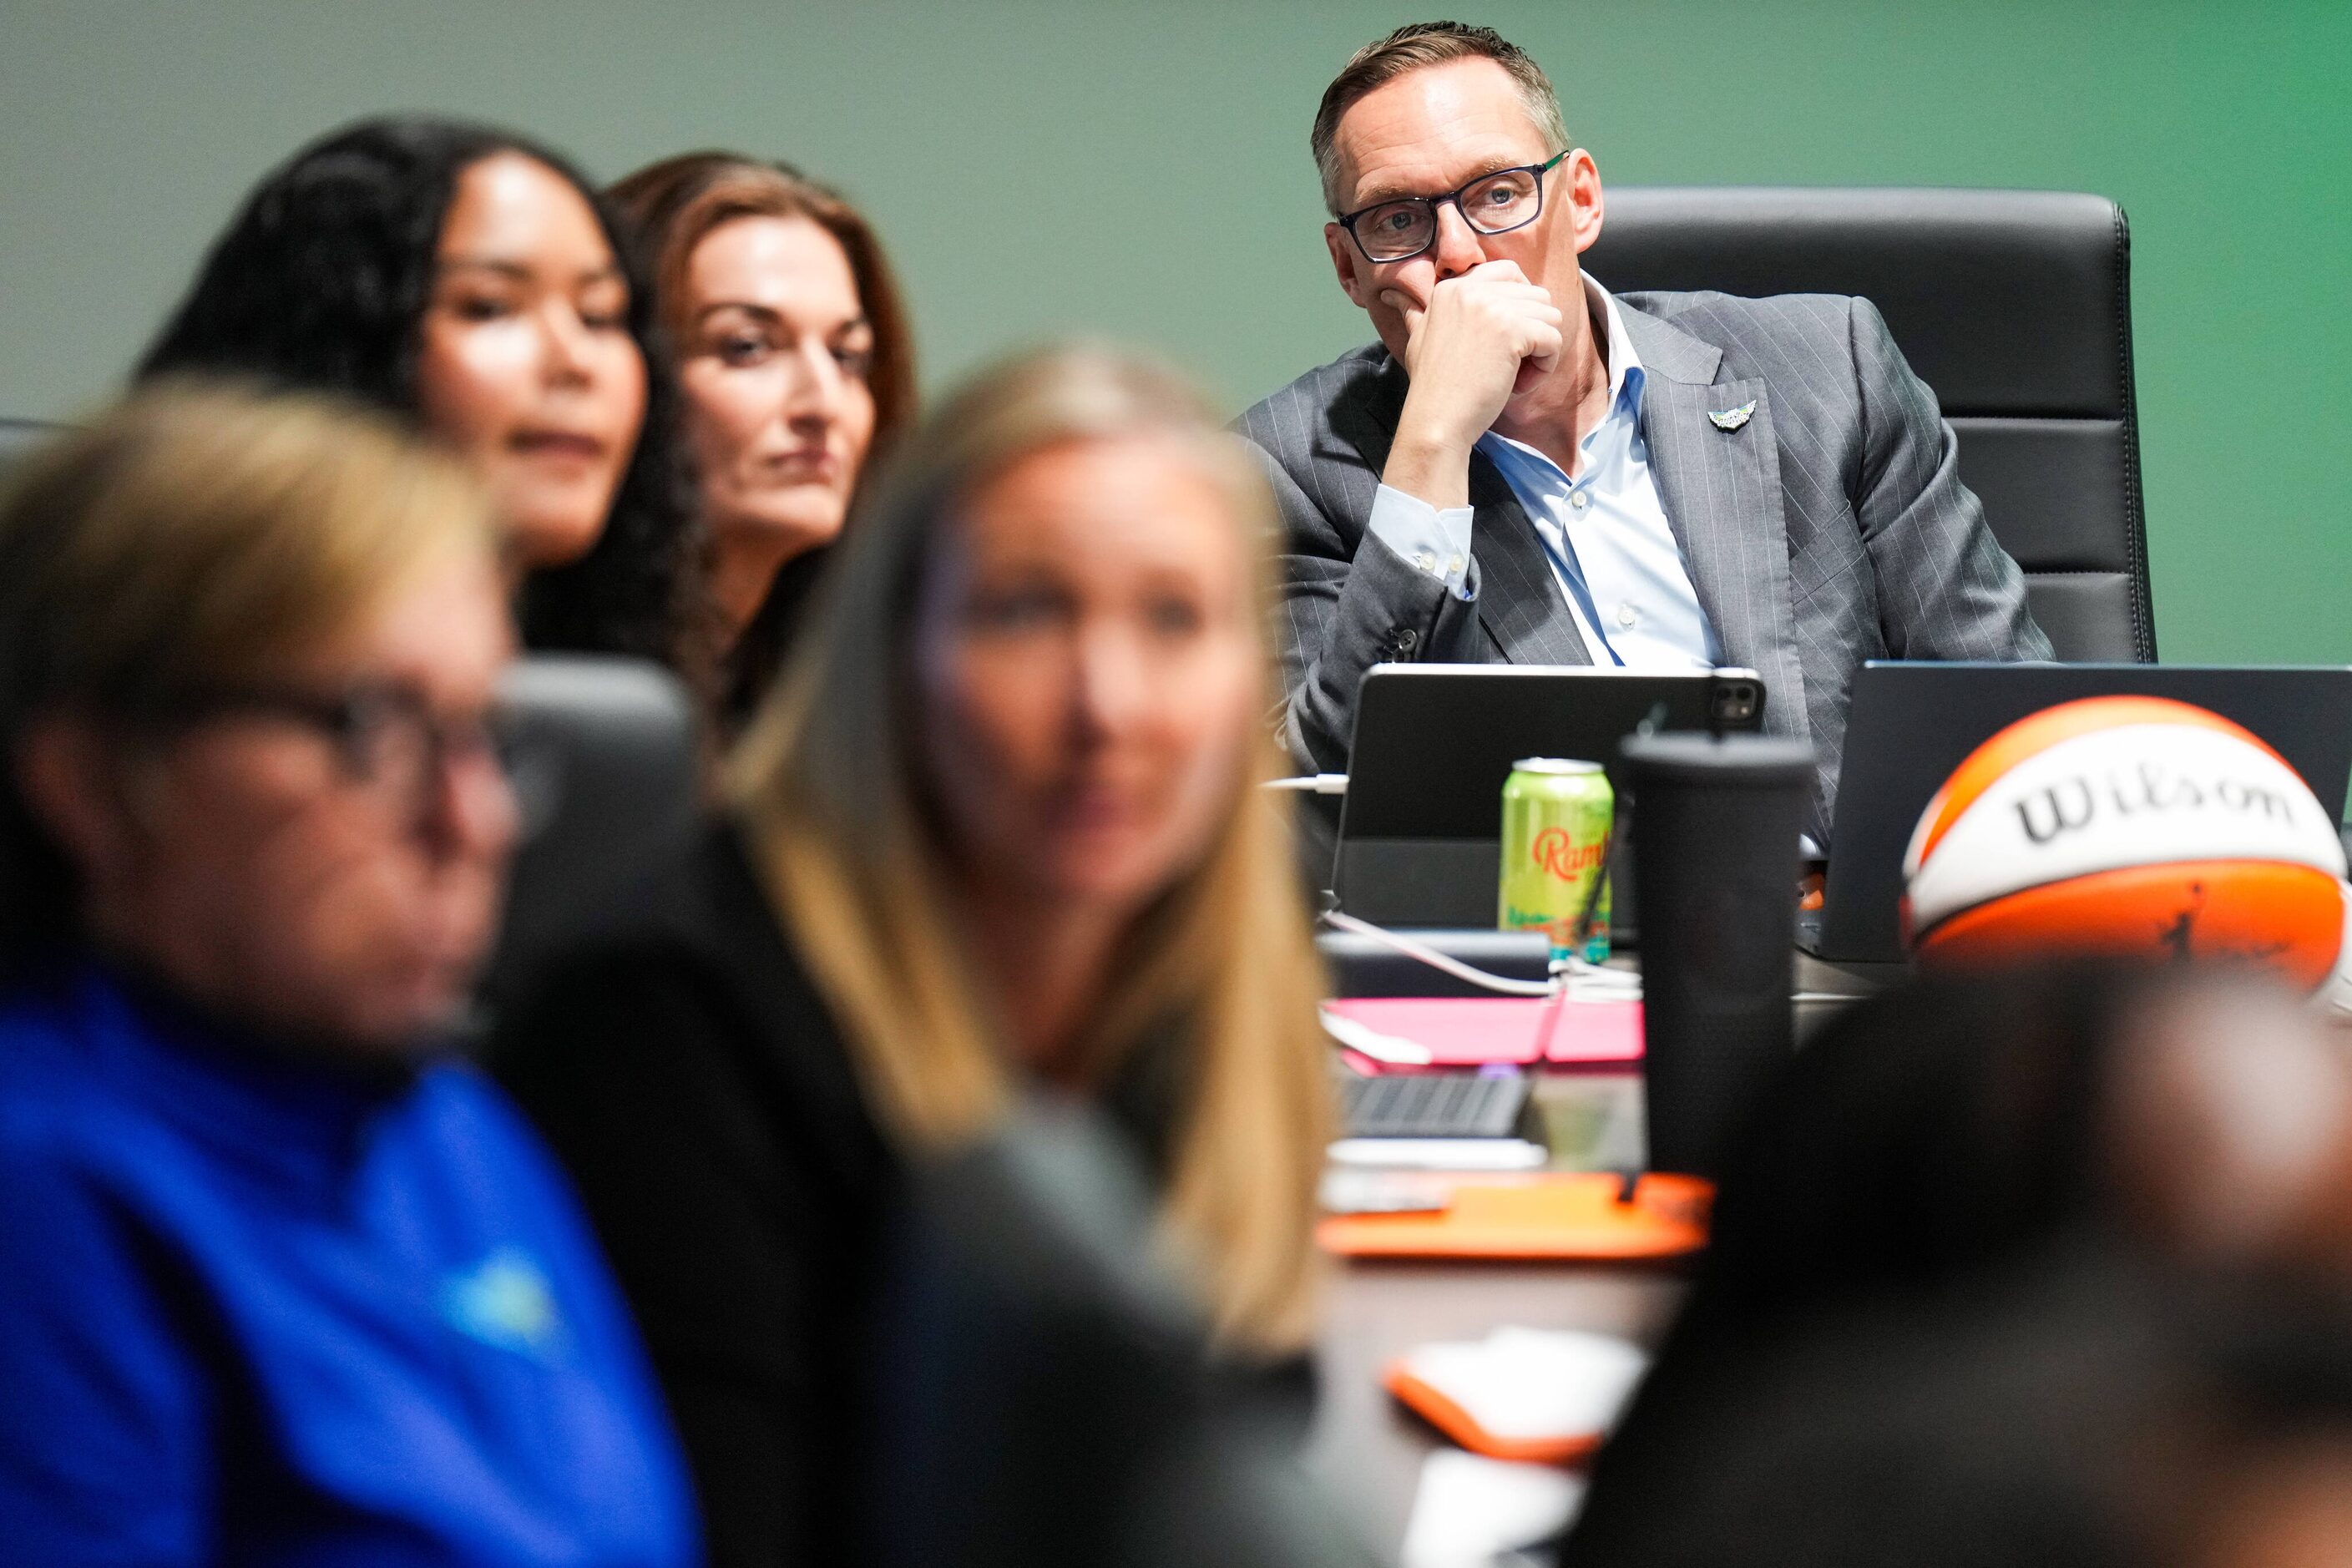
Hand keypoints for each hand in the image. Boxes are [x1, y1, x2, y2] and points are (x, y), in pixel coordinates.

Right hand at [1381, 261, 1563, 509]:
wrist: (1435, 420)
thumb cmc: (1430, 387)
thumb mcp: (1417, 339)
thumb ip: (1414, 313)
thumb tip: (1390, 295)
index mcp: (1452, 287)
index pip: (1509, 272)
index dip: (1520, 304)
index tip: (1509, 336)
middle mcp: (1472, 288)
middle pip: (1536, 295)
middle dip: (1533, 330)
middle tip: (1509, 363)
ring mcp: (1493, 306)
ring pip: (1550, 316)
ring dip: (1540, 350)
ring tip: (1513, 376)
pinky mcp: (1513, 330)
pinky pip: (1554, 339)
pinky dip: (1544, 367)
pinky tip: (1518, 385)